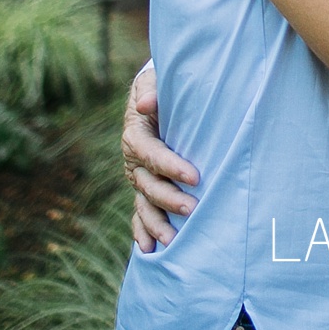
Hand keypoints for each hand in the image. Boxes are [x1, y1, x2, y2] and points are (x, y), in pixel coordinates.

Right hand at [122, 64, 198, 250]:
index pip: (151, 153)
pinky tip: (149, 250)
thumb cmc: (163, 87)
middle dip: (169, 199)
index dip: (171, 166)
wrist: (156, 95)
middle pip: (148, 184)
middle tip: (193, 209)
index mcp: (136, 134)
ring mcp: (137, 177)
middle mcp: (133, 160)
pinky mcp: (144, 187)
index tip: (195, 176)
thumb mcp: (155, 80)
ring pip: (144, 203)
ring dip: (157, 223)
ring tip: (173, 242)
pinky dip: (143, 230)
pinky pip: (140, 212)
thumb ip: (151, 89)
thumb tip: (144, 103)